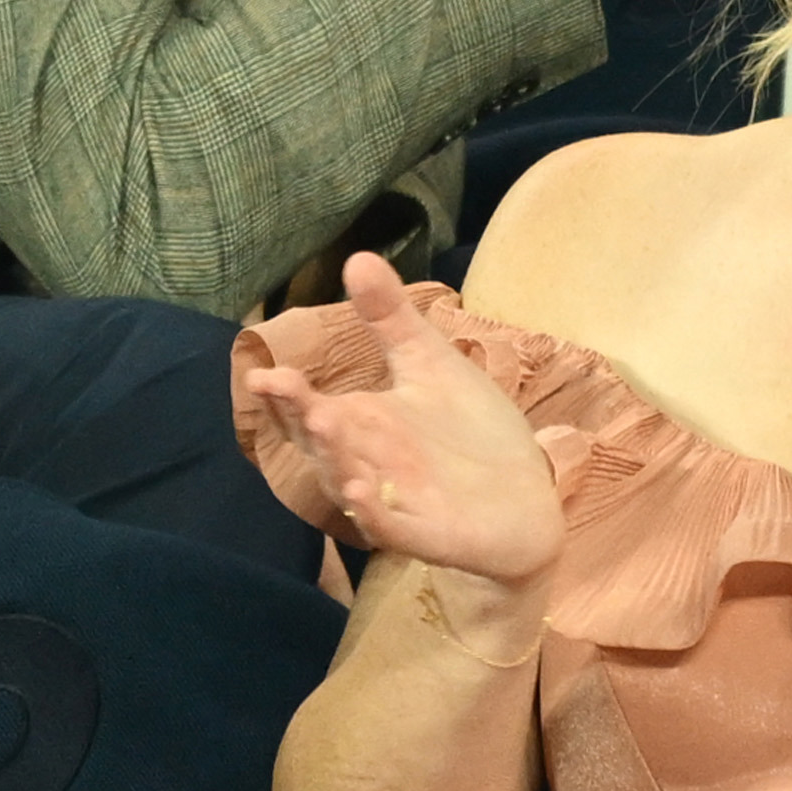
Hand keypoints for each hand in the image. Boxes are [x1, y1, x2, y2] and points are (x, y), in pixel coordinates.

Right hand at [240, 253, 563, 586]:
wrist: (526, 496)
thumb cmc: (471, 431)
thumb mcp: (431, 366)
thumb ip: (392, 320)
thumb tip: (356, 257)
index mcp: (362, 425)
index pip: (311, 410)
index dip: (287, 396)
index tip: (265, 374)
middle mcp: (367, 465)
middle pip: (325, 447)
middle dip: (308, 422)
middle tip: (296, 395)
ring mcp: (395, 503)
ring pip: (352, 485)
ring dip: (337, 460)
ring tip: (325, 425)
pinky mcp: (427, 534)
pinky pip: (392, 527)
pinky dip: (375, 514)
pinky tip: (364, 494)